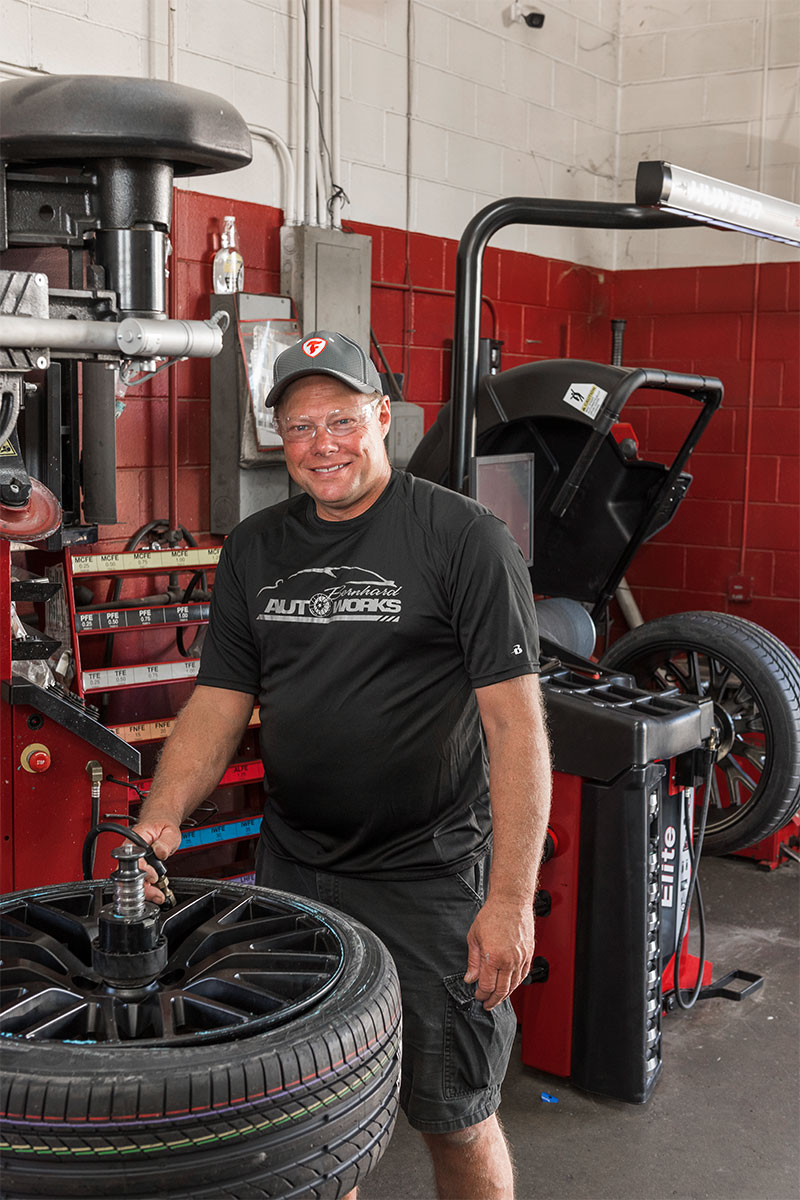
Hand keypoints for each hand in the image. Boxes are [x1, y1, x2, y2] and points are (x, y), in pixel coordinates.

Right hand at [129, 817, 181, 904]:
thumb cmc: (162, 826)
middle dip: (141, 887)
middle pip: (127, 874)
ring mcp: (130, 860)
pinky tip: (155, 892)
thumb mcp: (170, 831)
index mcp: (134, 839)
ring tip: (157, 896)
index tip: (153, 876)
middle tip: (156, 894)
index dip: (142, 870)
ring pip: (130, 881)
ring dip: (144, 890)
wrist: (159, 822)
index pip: (132, 859)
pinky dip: (145, 888)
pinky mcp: (134, 866)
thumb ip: (165, 841)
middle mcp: (129, 851)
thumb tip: (160, 852)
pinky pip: (135, 881)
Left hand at [463, 894, 533, 1009]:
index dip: (481, 994)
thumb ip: (473, 961)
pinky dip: (516, 983)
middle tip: (487, 1004)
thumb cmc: (492, 915)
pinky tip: (509, 985)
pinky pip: (523, 975)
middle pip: (501, 990)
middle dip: (493, 1000)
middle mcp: (509, 960)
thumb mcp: (474, 937)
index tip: (477, 996)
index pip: (486, 986)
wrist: (511, 901)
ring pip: (514, 985)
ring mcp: (521, 958)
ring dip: (505, 994)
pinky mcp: (529, 954)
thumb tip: (470, 978)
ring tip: (497, 998)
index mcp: (493, 957)